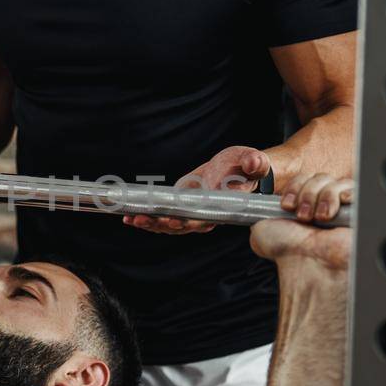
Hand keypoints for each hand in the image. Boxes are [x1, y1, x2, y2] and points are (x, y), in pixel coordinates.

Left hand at [123, 146, 271, 235]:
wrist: (240, 169)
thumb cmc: (248, 167)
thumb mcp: (254, 160)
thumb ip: (255, 163)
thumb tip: (254, 162)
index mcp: (224, 206)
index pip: (206, 217)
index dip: (190, 221)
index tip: (175, 219)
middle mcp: (207, 215)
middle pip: (182, 225)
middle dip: (161, 223)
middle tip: (142, 219)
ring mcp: (193, 213)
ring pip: (170, 224)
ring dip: (150, 223)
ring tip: (131, 219)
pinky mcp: (182, 208)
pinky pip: (164, 217)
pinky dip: (148, 218)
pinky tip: (130, 217)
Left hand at [250, 173, 352, 272]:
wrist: (307, 263)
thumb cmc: (286, 251)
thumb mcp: (262, 228)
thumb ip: (260, 212)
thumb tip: (253, 204)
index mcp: (303, 206)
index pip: (304, 179)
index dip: (295, 187)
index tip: (286, 205)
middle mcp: (323, 206)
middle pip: (319, 177)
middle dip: (307, 193)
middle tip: (302, 216)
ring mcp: (343, 208)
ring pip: (334, 182)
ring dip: (323, 197)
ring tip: (318, 218)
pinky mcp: (359, 211)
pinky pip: (354, 188)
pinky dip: (343, 193)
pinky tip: (336, 208)